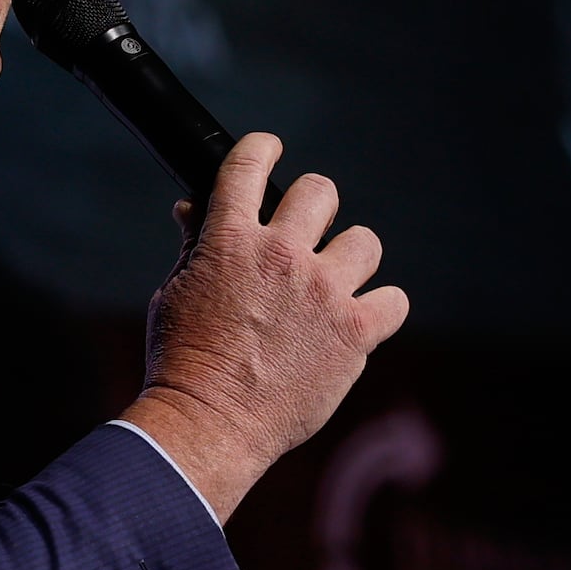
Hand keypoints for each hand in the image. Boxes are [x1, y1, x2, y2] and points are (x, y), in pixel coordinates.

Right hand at [118, 134, 406, 523]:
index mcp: (230, 239)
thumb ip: (196, 246)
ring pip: (365, 241)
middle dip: (313, 207)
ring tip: (333, 284)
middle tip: (305, 234)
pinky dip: (380, 309)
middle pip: (321, 191)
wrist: (208, 421)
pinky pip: (394, 300)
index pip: (250, 164)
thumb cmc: (182, 359)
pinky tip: (359, 321)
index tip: (269, 149)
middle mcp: (282, 256)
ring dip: (349, 257)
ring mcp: (323, 292)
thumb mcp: (176, 292)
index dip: (262, 148)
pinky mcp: (355, 333)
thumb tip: (193, 209)